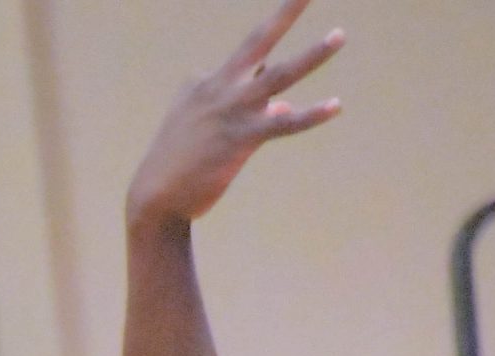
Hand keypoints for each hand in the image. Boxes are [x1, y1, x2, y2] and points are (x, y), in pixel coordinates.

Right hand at [126, 1, 343, 232]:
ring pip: (279, 76)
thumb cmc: (178, 166)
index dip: (263, 68)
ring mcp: (231, 110)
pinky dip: (311, 114)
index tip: (269, 88)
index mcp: (206, 82)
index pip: (246, 61)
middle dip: (286, 12)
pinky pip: (284, 124)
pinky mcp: (241, 138)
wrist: (154, 198)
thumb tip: (283, 103)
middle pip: (259, 40)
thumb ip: (245, 110)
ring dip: (312, 55)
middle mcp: (220, 87)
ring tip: (340, 36)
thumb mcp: (204, 127)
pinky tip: (336, 105)